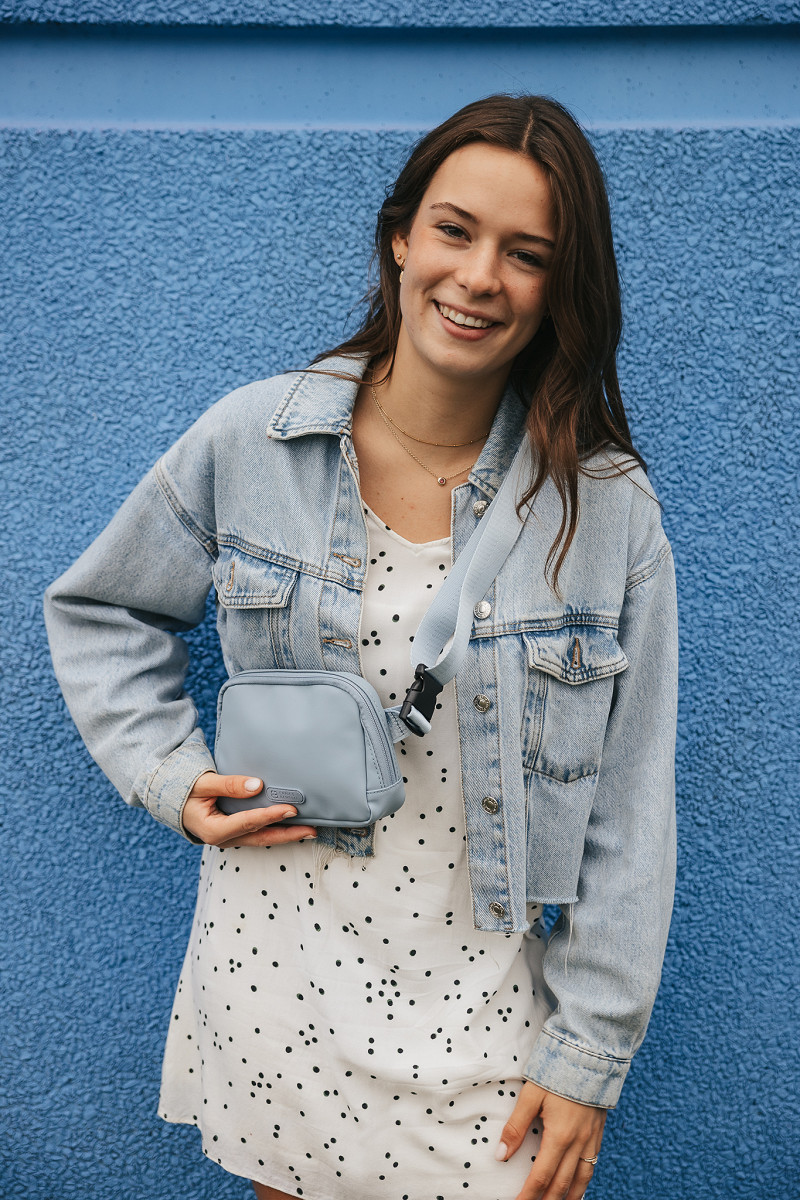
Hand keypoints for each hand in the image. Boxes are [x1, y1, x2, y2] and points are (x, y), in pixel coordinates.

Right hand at [181, 772, 317, 847]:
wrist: (171, 799)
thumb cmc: (185, 789)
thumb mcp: (204, 784)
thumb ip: (230, 785)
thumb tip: (258, 785)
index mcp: (213, 830)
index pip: (248, 822)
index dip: (270, 816)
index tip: (291, 809)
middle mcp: (223, 839)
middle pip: (261, 837)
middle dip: (288, 835)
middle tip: (312, 830)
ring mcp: (230, 839)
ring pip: (262, 838)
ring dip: (285, 835)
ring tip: (309, 830)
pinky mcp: (234, 834)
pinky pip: (257, 834)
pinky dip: (275, 830)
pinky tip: (290, 826)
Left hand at [497, 1081, 605, 1199]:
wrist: (590, 1053)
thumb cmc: (557, 1071)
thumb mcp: (531, 1095)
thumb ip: (516, 1127)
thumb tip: (501, 1156)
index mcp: (559, 1136)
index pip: (541, 1176)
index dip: (528, 1195)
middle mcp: (578, 1143)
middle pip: (561, 1184)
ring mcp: (591, 1139)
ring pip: (581, 1180)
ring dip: (569, 1197)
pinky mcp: (598, 1132)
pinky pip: (592, 1165)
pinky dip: (584, 1182)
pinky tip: (578, 1186)